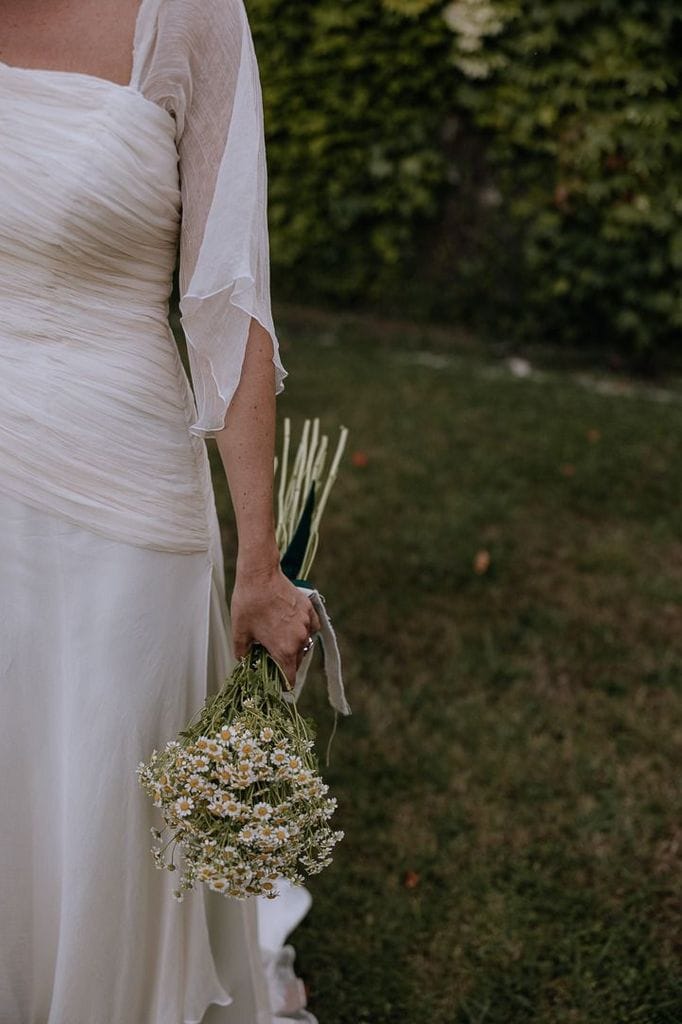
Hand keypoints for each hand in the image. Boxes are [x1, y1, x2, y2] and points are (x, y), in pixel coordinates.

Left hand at [230, 564, 321, 687]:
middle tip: (272, 658)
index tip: (277, 684)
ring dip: (295, 647)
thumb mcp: (239, 632)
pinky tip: (293, 627)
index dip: (283, 684)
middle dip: (286, 663)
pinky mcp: (309, 610)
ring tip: (280, 640)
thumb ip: (243, 653)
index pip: (289, 678)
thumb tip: (244, 662)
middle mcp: (299, 639)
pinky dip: (305, 631)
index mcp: (284, 650)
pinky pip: (311, 627)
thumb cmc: (248, 603)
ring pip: (304, 644)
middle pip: (297, 661)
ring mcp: (306, 623)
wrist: (260, 575)